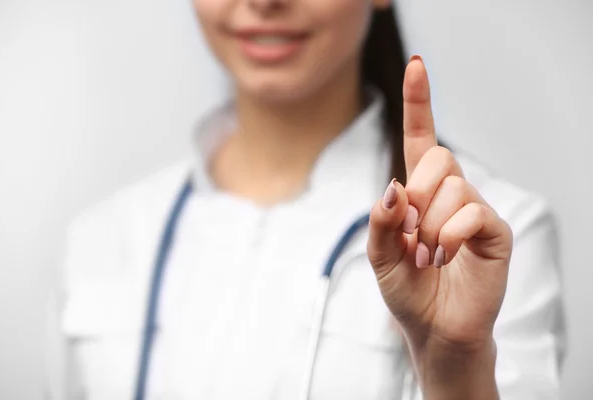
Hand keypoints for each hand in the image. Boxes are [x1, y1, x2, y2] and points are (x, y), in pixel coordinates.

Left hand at [367, 56, 512, 363]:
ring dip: (429, 226)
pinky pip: (471, 212)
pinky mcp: (494, 230)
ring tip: (428, 256)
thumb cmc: (408, 291)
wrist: (434, 329)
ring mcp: (474, 210)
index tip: (416, 65)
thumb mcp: (379, 255)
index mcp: (418, 194)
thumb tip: (395, 187)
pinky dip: (449, 237)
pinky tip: (446, 258)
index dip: (418, 103)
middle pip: (436, 157)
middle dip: (416, 195)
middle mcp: (449, 194)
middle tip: (411, 235)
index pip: (419, 139)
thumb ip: (380, 220)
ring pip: (452, 186)